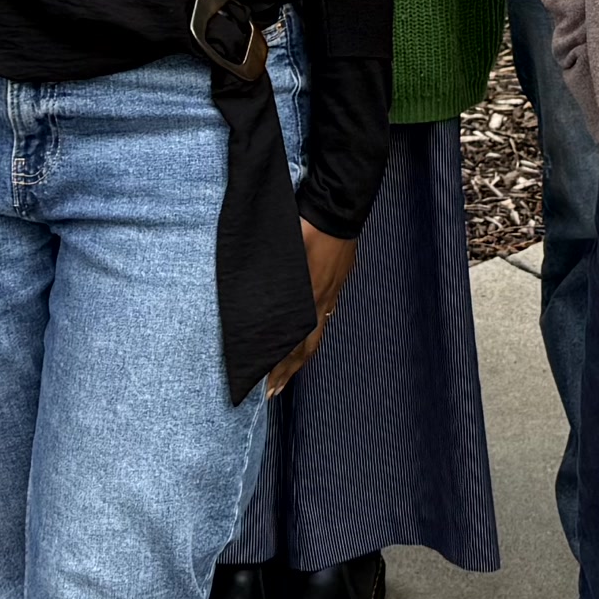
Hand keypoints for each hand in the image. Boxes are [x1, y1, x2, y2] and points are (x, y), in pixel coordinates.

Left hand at [265, 221, 359, 394]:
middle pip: (308, 347)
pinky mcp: (340, 277)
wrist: (337, 208)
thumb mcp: (282, 258)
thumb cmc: (306, 227)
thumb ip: (273, 284)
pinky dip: (316, 326)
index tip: (270, 388)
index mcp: (308, 300)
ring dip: (304, 351)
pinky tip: (312, 326)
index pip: (293, 346)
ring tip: (293, 365)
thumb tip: (258, 307)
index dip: (281, 369)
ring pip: (319, 330)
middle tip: (276, 390)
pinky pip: (328, 311)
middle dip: (291, 371)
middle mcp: (323, 301)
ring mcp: (334, 289)